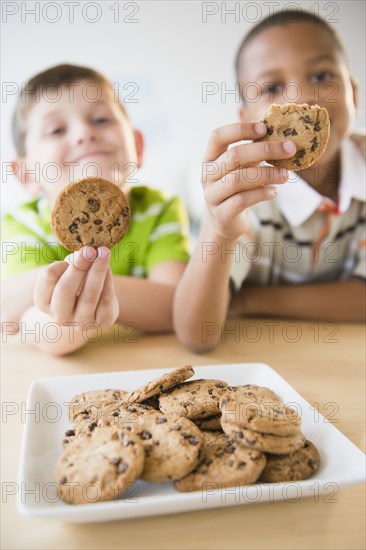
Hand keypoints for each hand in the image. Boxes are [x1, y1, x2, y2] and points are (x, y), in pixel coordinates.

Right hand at [34, 246, 118, 328]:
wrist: (93, 309)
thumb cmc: (75, 285)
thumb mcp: (68, 274)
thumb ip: (73, 263)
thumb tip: (86, 252)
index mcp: (44, 302)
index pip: (47, 280)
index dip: (57, 266)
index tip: (69, 257)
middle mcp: (60, 316)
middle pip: (65, 290)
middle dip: (78, 267)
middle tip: (89, 250)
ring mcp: (81, 322)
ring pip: (89, 295)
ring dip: (97, 271)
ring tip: (104, 252)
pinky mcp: (102, 322)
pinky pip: (106, 300)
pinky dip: (108, 281)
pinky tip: (108, 268)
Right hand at [202, 121, 295, 240]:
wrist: (224, 223)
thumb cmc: (236, 190)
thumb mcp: (240, 169)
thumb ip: (252, 155)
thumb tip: (282, 140)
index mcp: (210, 158)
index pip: (218, 136)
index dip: (240, 129)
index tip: (265, 128)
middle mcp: (207, 175)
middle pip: (234, 156)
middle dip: (265, 150)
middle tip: (289, 149)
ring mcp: (212, 195)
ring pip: (238, 179)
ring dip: (267, 174)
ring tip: (286, 175)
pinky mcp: (221, 214)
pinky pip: (242, 200)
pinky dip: (261, 194)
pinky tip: (274, 191)